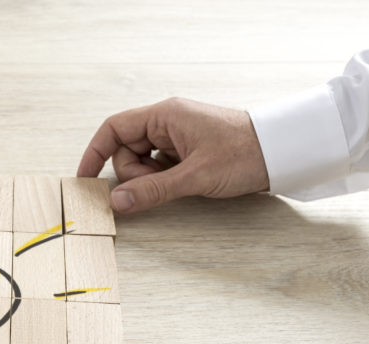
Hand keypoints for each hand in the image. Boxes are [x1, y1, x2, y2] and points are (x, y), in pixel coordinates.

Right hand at [77, 97, 268, 213]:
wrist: (283, 153)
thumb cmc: (245, 153)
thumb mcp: (195, 177)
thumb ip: (153, 190)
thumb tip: (118, 203)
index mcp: (165, 115)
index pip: (114, 129)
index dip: (95, 153)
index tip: (85, 177)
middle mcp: (168, 121)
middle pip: (126, 149)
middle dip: (134, 173)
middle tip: (159, 185)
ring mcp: (177, 136)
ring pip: (143, 161)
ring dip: (151, 178)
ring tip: (180, 183)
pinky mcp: (187, 150)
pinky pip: (160, 166)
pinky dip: (164, 179)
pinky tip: (184, 183)